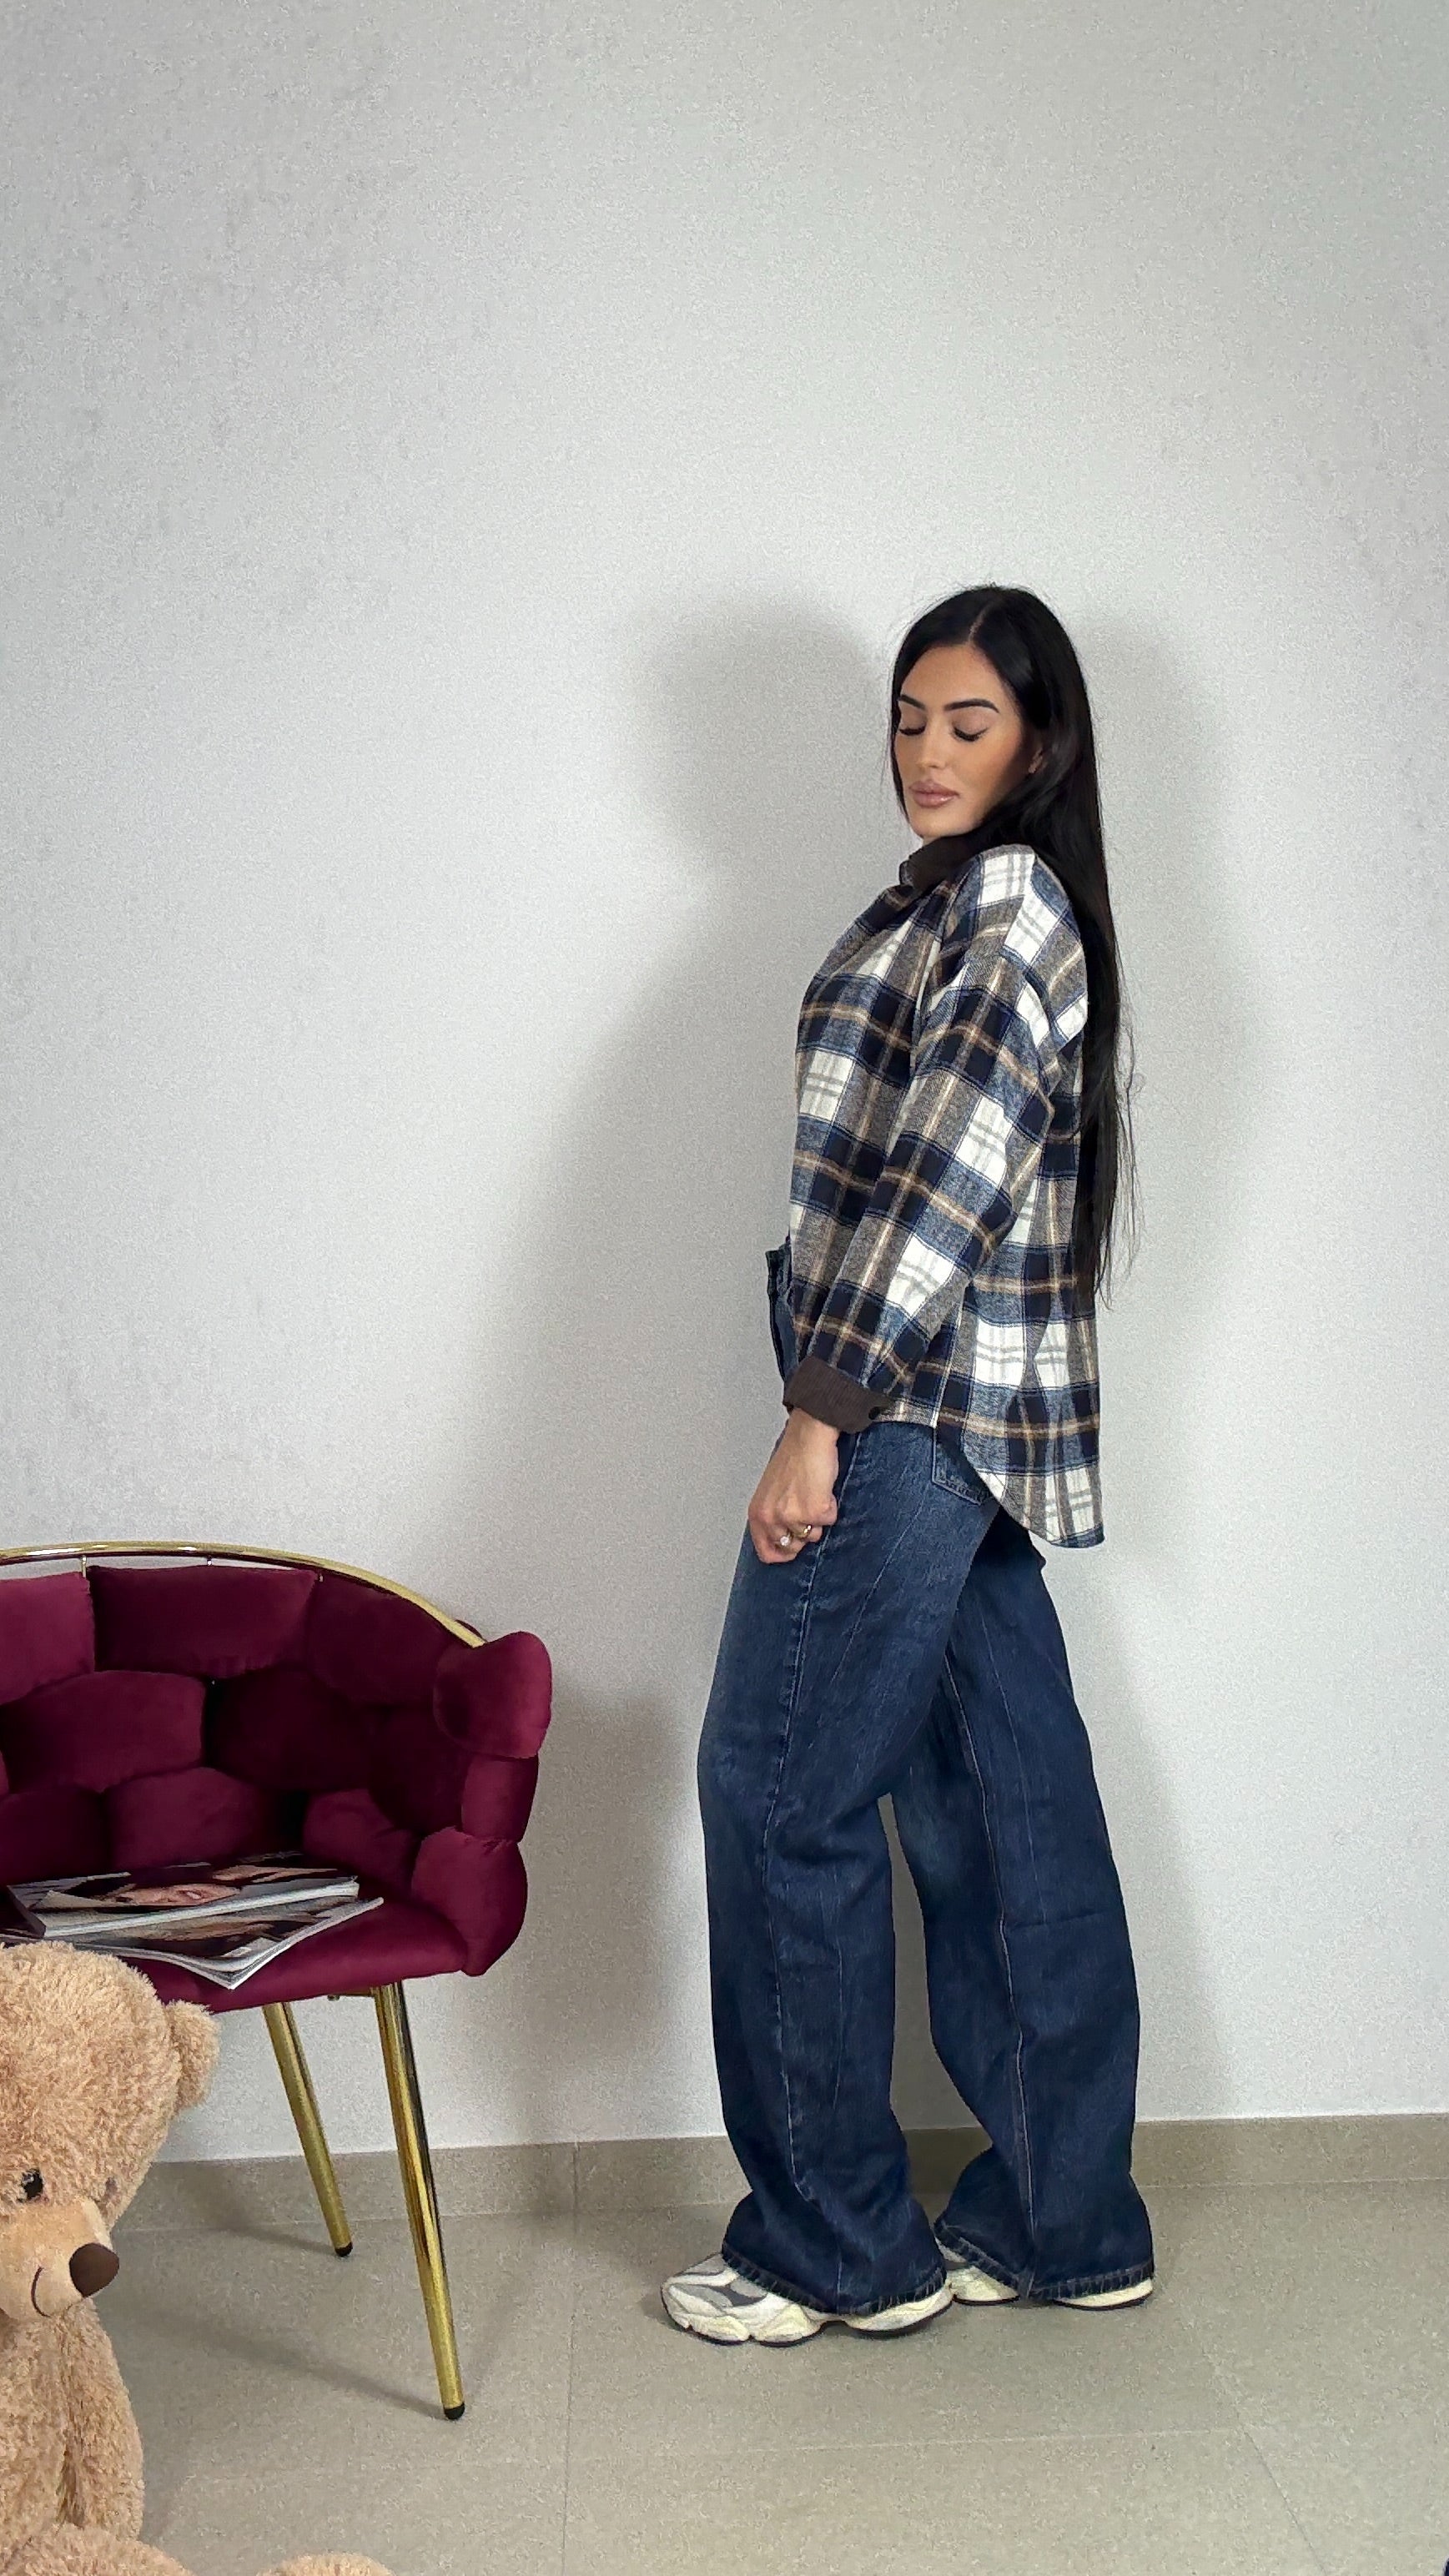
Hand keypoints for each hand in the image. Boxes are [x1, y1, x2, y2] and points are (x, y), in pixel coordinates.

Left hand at [748, 1411, 840, 1563]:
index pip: (765, 1551)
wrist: (808, 1439)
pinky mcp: (815, 1512)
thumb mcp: (771, 1492)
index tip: (791, 1553)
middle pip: (792, 1547)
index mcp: (758, 1513)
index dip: (781, 1555)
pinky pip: (830, 1520)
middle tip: (806, 1508)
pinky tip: (823, 1488)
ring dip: (818, 1518)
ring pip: (813, 1534)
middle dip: (803, 1533)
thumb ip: (773, 1516)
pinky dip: (831, 1506)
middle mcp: (772, 1518)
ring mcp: (793, 1517)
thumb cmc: (792, 1459)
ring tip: (813, 1492)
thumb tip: (785, 1541)